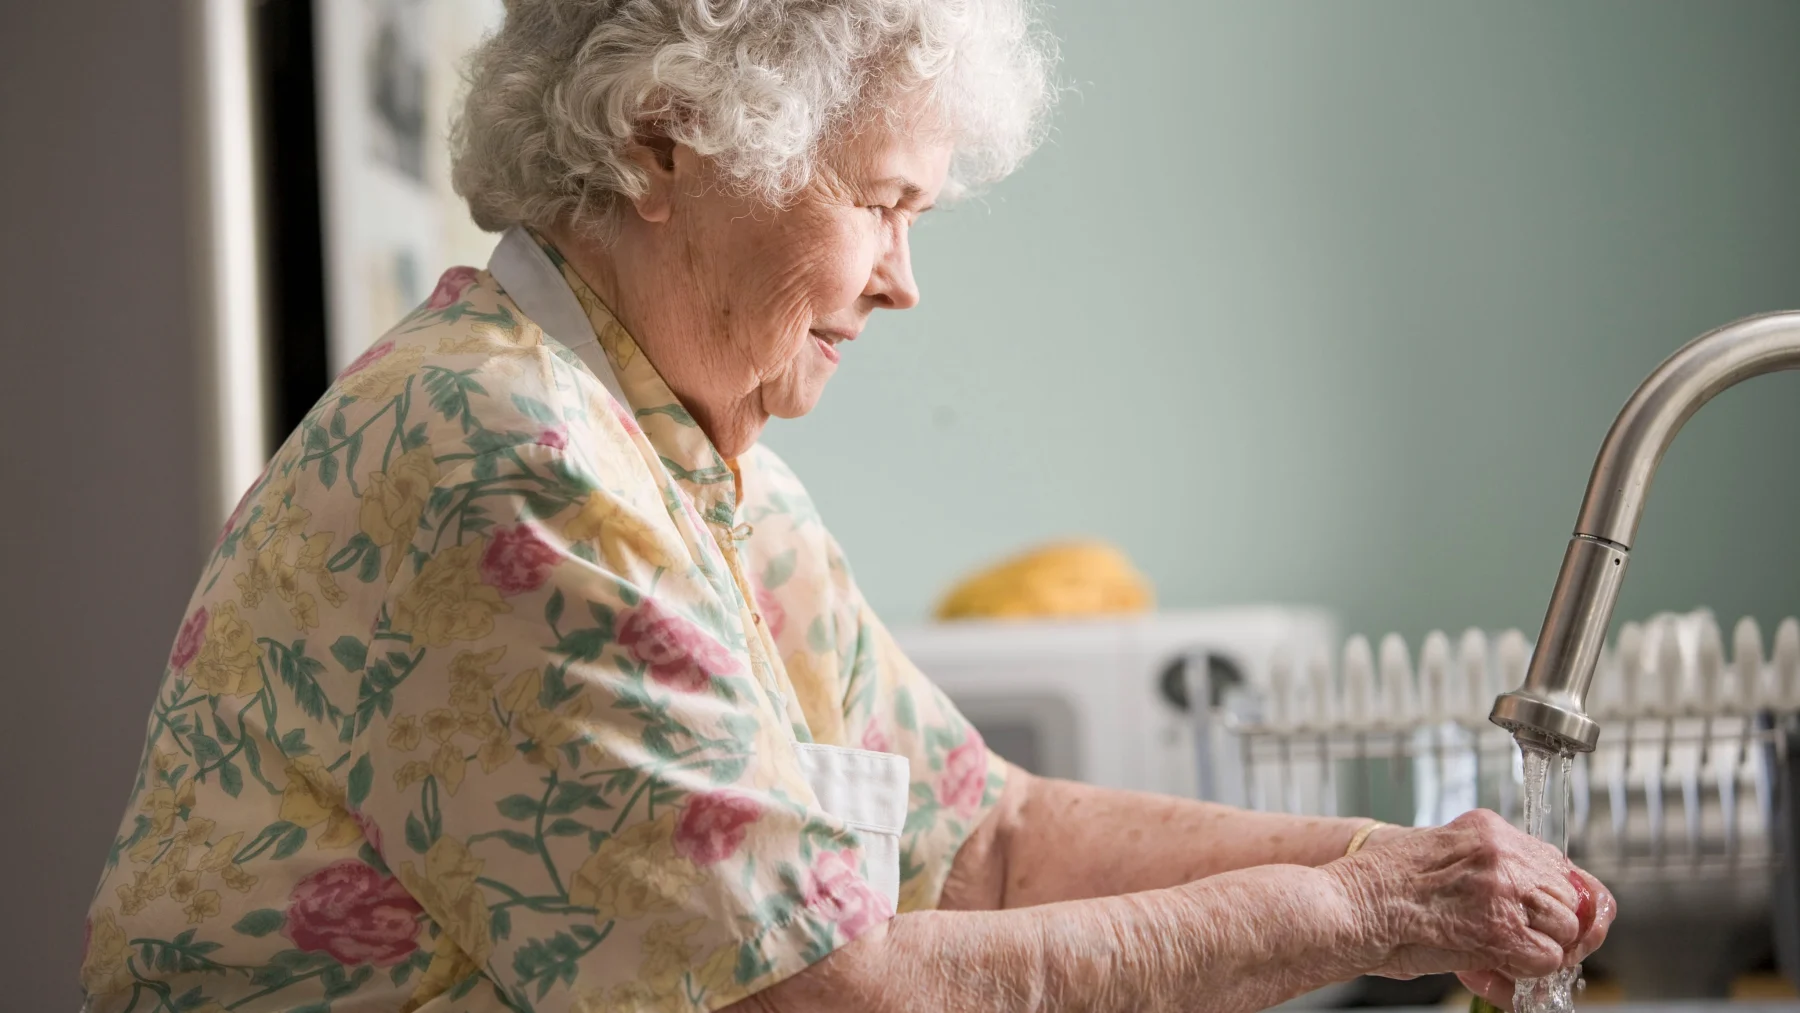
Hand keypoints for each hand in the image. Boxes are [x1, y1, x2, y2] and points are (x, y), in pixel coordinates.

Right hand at [1326, 809, 1613, 988]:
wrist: (1347, 905)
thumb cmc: (1377, 888)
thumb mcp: (1436, 857)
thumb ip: (1482, 869)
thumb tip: (1528, 905)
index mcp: (1485, 829)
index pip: (1556, 862)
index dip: (1557, 897)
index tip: (1551, 918)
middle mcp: (1500, 851)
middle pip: (1569, 894)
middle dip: (1554, 925)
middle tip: (1526, 943)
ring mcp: (1503, 887)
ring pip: (1567, 926)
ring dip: (1544, 948)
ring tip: (1508, 956)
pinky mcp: (1500, 927)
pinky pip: (1547, 957)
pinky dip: (1529, 970)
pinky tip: (1498, 965)